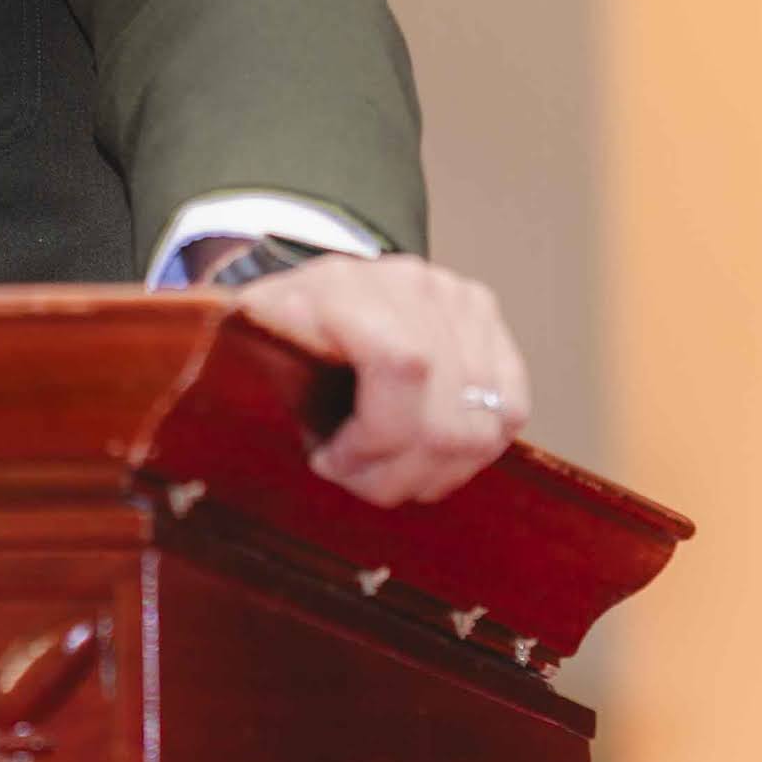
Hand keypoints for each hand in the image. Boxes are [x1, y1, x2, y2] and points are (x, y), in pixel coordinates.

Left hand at [224, 254, 529, 505]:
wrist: (309, 294)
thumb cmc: (275, 336)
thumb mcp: (248, 355)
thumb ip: (257, 380)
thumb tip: (283, 435)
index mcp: (342, 286)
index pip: (403, 367)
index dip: (376, 438)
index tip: (330, 461)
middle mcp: (411, 282)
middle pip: (447, 415)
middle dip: (401, 473)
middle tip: (361, 480)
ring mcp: (457, 296)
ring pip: (485, 425)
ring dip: (437, 471)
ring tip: (392, 470)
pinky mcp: (486, 316)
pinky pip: (512, 410)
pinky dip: (472, 451)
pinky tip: (428, 454)